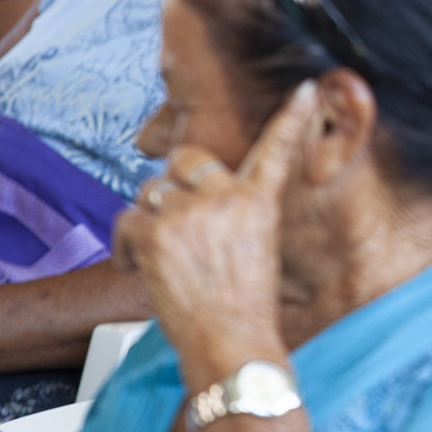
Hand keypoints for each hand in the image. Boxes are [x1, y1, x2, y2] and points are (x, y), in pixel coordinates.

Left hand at [115, 81, 320, 382]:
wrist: (228, 342)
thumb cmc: (241, 307)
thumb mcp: (257, 249)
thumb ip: (234, 215)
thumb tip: (190, 198)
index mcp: (260, 202)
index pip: (277, 149)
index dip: (293, 118)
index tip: (307, 90)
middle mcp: (227, 197)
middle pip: (187, 158)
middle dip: (174, 180)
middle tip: (174, 213)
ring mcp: (190, 212)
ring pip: (151, 192)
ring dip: (148, 219)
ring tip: (158, 257)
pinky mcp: (155, 233)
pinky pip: (126, 222)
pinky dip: (125, 247)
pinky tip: (137, 267)